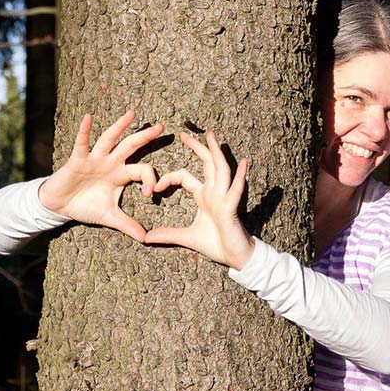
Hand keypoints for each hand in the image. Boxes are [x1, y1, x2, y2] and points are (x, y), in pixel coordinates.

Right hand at [38, 109, 162, 241]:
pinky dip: (85, 131)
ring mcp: (95, 159)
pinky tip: (88, 117)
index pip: (143, 170)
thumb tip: (146, 239)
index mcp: (122, 175)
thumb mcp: (109, 218)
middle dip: (146, 137)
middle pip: (131, 147)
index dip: (151, 180)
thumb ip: (128, 225)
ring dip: (120, 126)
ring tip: (132, 113)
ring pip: (110, 139)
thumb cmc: (85, 207)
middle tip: (162, 126)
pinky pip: (82, 143)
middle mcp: (111, 162)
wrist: (59, 207)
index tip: (151, 194)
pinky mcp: (78, 159)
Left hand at [143, 130, 254, 269]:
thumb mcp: (186, 237)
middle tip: (185, 133)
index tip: (154, 187)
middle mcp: (215, 192)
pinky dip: (239, 177)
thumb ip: (168, 234)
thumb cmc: (215, 244)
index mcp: (204, 196)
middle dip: (197, 147)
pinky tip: (243, 163)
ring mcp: (224, 198)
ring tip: (212, 137)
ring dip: (216, 153)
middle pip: (206, 164)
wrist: (234, 257)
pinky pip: (235, 190)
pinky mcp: (231, 208)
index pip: (185, 177)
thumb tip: (146, 238)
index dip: (169, 178)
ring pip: (221, 170)